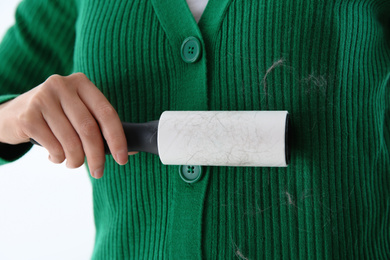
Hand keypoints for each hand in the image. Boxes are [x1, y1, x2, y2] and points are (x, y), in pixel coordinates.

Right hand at [0, 73, 131, 178]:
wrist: (13, 114)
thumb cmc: (56, 117)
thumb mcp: (78, 113)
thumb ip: (101, 127)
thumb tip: (132, 150)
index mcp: (81, 82)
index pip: (107, 113)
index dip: (117, 138)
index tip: (122, 160)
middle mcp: (62, 85)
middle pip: (89, 129)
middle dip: (97, 156)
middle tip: (98, 172)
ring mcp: (42, 98)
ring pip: (71, 141)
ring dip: (76, 160)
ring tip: (73, 162)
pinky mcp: (28, 115)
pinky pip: (53, 147)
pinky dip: (58, 158)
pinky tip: (54, 154)